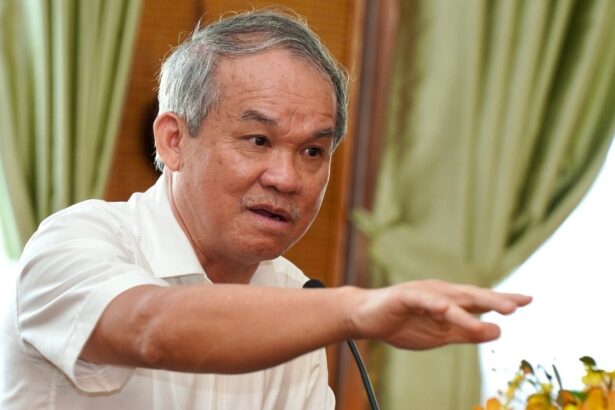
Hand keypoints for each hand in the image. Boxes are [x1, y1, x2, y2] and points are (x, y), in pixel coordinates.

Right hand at [349, 279, 531, 349]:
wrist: (366, 317)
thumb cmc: (403, 324)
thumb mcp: (440, 334)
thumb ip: (466, 332)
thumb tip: (497, 331)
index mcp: (450, 301)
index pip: (480, 300)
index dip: (502, 299)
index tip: (528, 300)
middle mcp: (440, 293)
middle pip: (471, 295)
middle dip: (495, 299)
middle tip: (518, 305)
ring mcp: (422, 293)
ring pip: (451, 300)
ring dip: (473, 305)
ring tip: (494, 311)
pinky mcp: (403, 297)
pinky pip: (421, 300)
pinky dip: (434, 303)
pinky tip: (446, 308)